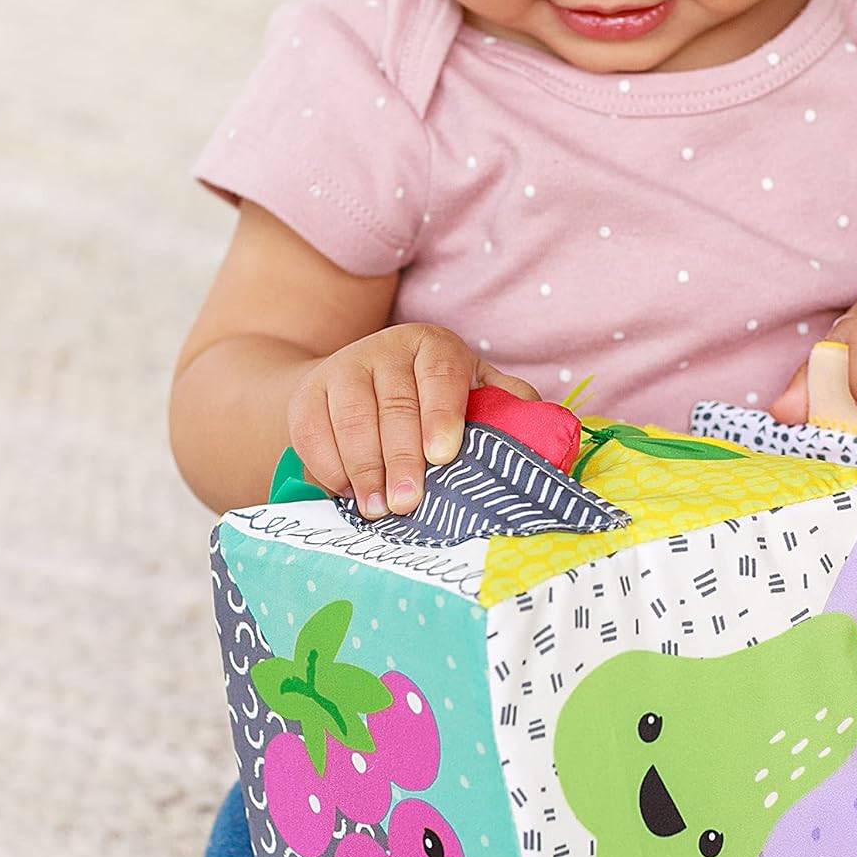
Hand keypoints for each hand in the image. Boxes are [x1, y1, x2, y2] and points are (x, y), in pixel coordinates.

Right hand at [288, 324, 538, 516]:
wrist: (359, 379)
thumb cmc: (431, 396)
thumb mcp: (471, 388)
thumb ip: (506, 403)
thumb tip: (548, 427)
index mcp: (434, 347)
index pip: (440, 376)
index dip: (441, 415)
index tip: (442, 455)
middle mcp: (386, 350)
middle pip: (393, 405)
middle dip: (400, 458)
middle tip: (407, 502)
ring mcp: (342, 369)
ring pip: (350, 420)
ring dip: (363, 470)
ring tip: (377, 510)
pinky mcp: (307, 395)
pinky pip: (313, 433)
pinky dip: (329, 468)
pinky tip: (348, 495)